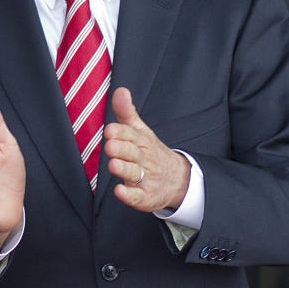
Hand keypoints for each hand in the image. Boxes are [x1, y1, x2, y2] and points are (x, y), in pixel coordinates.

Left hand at [103, 87, 189, 211]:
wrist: (178, 179)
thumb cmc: (150, 151)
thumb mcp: (140, 130)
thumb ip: (126, 112)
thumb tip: (120, 90)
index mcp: (142, 142)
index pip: (132, 135)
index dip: (121, 133)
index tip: (110, 130)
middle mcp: (144, 159)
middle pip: (132, 153)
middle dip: (122, 149)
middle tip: (110, 146)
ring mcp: (146, 178)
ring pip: (134, 173)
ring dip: (124, 169)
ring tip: (113, 165)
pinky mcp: (146, 197)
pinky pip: (137, 197)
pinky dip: (129, 195)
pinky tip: (120, 191)